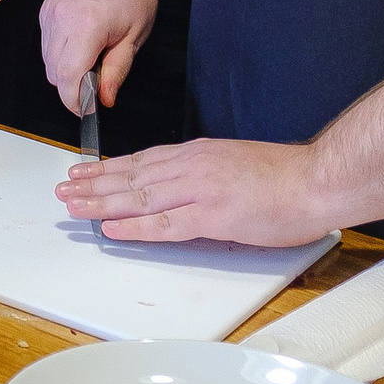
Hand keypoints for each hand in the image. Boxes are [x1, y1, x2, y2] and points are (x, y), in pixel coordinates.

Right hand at [39, 0, 165, 115]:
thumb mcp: (134, 37)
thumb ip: (116, 72)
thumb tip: (104, 100)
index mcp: (86, 24)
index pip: (68, 76)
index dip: (74, 101)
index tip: (86, 110)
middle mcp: (62, 16)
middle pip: (53, 72)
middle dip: (72, 86)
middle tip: (97, 82)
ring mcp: (50, 11)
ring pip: (46, 60)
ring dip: (65, 69)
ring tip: (92, 56)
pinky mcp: (45, 7)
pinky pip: (45, 43)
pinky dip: (60, 51)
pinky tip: (81, 41)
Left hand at [56, 138, 341, 247]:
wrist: (319, 179)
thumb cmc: (285, 176)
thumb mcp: (234, 164)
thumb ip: (206, 173)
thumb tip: (184, 185)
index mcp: (198, 154)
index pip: (142, 160)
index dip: (109, 168)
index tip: (84, 172)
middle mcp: (192, 167)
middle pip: (132, 177)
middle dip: (94, 184)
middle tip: (65, 190)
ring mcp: (201, 191)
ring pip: (140, 197)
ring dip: (102, 203)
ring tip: (74, 207)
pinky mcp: (214, 216)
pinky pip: (165, 224)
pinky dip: (135, 227)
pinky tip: (111, 229)